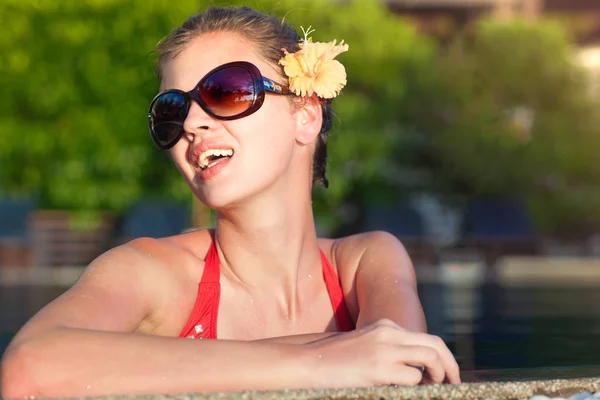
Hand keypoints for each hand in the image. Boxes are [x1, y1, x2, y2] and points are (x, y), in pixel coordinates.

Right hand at [304, 319, 460, 387]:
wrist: (307, 363)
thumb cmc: (332, 360)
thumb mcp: (364, 346)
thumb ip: (387, 350)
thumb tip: (415, 372)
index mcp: (385, 326)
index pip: (424, 339)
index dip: (440, 358)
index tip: (445, 376)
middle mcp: (388, 333)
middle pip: (435, 344)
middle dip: (451, 366)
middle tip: (456, 384)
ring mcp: (385, 349)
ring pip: (430, 358)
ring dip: (439, 376)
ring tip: (435, 388)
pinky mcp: (379, 368)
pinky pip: (412, 378)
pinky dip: (416, 388)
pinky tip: (406, 392)